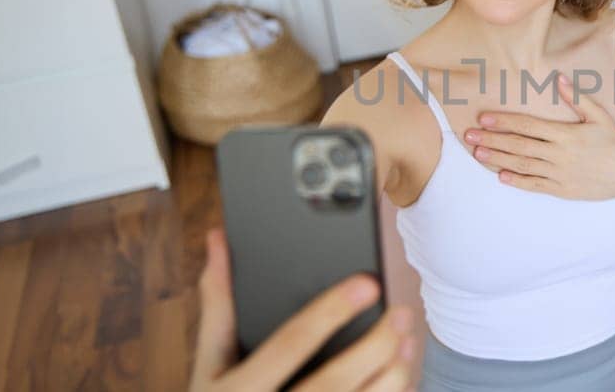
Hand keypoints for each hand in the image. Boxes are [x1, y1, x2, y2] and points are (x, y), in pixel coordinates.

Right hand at [190, 228, 416, 391]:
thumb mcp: (207, 361)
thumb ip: (218, 302)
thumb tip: (219, 238)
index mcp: (237, 388)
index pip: (289, 344)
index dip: (330, 312)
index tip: (368, 283)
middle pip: (333, 381)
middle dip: (375, 346)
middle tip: (402, 314)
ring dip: (390, 376)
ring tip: (407, 344)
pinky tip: (401, 380)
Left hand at [465, 73, 614, 211]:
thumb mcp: (600, 117)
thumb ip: (577, 98)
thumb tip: (558, 78)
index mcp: (566, 134)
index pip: (528, 125)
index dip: (504, 121)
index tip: (484, 118)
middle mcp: (559, 153)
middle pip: (519, 145)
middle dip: (492, 140)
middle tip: (468, 136)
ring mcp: (560, 173)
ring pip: (523, 165)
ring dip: (498, 159)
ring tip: (478, 154)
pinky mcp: (562, 190)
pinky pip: (535, 185)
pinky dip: (518, 181)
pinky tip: (501, 176)